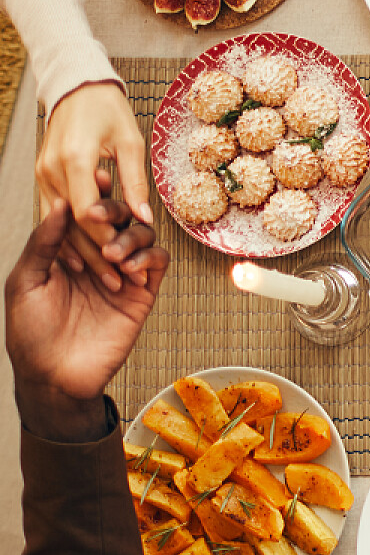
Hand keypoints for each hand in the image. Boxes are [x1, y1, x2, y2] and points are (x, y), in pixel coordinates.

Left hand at [6, 194, 167, 440]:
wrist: (54, 376)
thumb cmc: (31, 332)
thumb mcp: (25, 282)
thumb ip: (44, 242)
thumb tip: (62, 203)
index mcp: (68, 250)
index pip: (86, 213)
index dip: (93, 193)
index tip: (95, 178)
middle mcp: (98, 257)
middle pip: (119, 217)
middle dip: (113, 210)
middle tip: (100, 215)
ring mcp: (123, 274)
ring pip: (143, 235)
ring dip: (131, 236)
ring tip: (112, 254)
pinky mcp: (143, 294)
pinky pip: (158, 263)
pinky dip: (150, 257)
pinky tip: (131, 267)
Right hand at [37, 82, 150, 290]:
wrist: (77, 90)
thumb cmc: (108, 112)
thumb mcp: (131, 143)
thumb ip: (135, 182)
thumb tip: (145, 219)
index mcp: (76, 158)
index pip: (88, 210)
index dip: (106, 237)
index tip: (125, 260)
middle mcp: (52, 169)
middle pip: (72, 222)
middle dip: (96, 253)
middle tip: (120, 280)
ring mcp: (43, 174)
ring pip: (61, 223)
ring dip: (83, 250)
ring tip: (107, 277)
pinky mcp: (43, 178)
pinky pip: (55, 215)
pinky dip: (69, 236)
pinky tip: (84, 259)